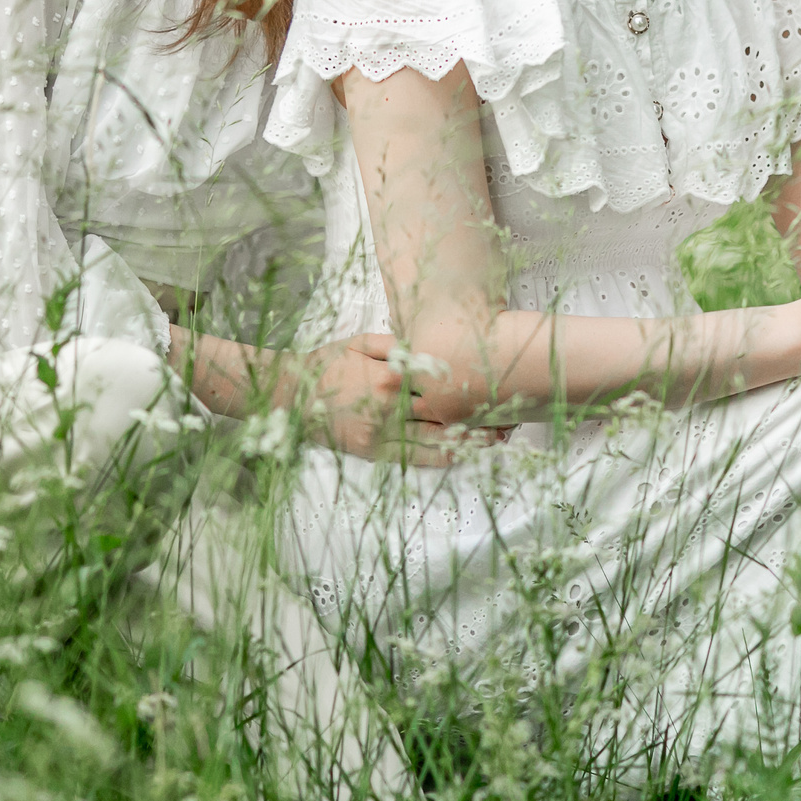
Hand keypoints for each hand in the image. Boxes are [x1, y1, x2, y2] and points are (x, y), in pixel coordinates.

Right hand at [304, 335, 511, 467]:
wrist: (288, 394)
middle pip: (447, 412)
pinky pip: (416, 458)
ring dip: (471, 440)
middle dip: (481, 415)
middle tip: (512, 414)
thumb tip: (430, 343)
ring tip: (499, 438)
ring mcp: (384, 432)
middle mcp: (392, 404)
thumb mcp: (360, 342)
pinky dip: (443, 456)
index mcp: (392, 373)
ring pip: (438, 439)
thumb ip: (397, 345)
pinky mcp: (374, 452)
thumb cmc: (324, 365)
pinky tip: (464, 454)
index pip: (444, 382)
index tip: (501, 385)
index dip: (475, 387)